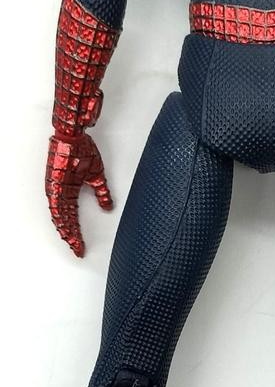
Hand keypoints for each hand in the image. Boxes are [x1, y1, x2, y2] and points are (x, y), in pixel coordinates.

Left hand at [45, 132, 112, 256]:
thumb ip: (102, 193)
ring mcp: (57, 190)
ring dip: (67, 232)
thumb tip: (108, 205)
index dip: (77, 233)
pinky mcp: (55, 186)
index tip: (82, 245)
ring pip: (59, 218)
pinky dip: (61, 221)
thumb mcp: (97, 176)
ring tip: (74, 244)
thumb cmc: (82, 149)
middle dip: (72, 238)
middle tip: (79, 250)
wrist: (75, 136)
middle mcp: (61, 193)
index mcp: (69, 192)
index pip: (71, 218)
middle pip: (65, 221)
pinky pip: (56, 208)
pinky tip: (66, 230)